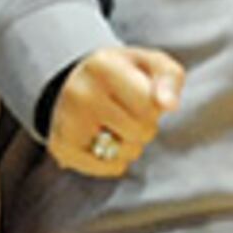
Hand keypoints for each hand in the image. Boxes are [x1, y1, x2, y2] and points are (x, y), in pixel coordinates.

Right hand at [48, 43, 184, 177]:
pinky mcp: (62, 148)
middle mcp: (80, 92)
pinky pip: (111, 168)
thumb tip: (169, 105)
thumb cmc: (124, 74)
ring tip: (116, 124)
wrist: (77, 82)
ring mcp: (67, 122)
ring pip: (127, 153)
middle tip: (128, 110)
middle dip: (145, 125)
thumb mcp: (151, 64)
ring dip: (132, 145)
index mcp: (103, 65)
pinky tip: (104, 139)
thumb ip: (170, 78)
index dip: (156, 105)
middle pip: (141, 131)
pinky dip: (116, 160)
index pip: (151, 105)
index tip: (142, 94)